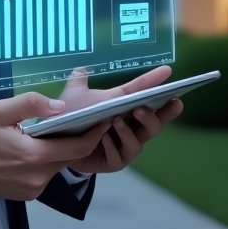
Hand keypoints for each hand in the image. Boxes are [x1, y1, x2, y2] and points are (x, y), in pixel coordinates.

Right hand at [0, 91, 111, 201]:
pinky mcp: (29, 194)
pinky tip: (35, 148)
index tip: (105, 119)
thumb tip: (61, 105)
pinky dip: (46, 160)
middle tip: (83, 120)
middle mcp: (39, 176)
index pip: (78, 147)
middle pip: (70, 156)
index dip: (95, 133)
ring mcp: (34, 188)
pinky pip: (46, 174)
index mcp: (34, 155)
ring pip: (58, 165)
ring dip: (60, 150)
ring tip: (54, 132)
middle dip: (78, 139)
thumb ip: (31, 104)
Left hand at [57, 66, 182, 175]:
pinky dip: (112, 147)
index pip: (146, 97)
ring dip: (128, 132)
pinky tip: (103, 139)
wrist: (57, 142)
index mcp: (126, 109)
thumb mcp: (75, 94)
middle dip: (153, 117)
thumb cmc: (73, 116)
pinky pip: (118, 158)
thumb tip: (82, 66)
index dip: (159, 88)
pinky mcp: (113, 162)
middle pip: (153, 125)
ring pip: (138, 144)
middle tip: (141, 108)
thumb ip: (80, 79)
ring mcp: (123, 147)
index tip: (170, 77)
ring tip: (116, 121)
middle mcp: (131, 128)